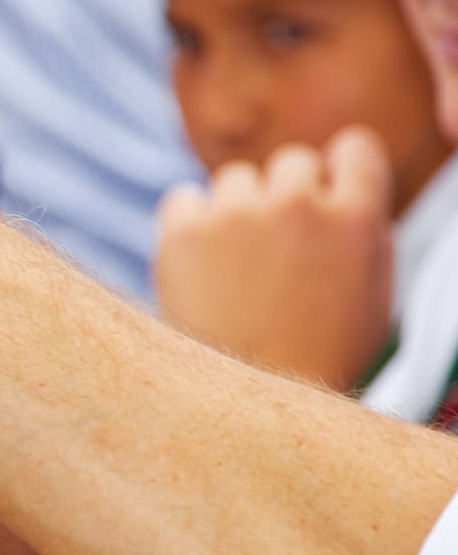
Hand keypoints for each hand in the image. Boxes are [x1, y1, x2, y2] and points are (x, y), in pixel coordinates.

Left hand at [155, 130, 393, 390]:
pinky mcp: (184, 230)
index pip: (354, 148)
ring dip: (235, 211)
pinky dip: (187, 226)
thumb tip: (342, 188)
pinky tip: (198, 268)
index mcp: (358, 219)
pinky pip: (183, 199)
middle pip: (291, 163)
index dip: (338, 169)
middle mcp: (299, 205)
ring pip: (235, 180)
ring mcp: (238, 214)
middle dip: (284, 195)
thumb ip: (363, 234)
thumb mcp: (370, 297)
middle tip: (273, 249)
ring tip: (235, 270)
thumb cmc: (314, 358)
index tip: (324, 190)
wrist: (245, 405)